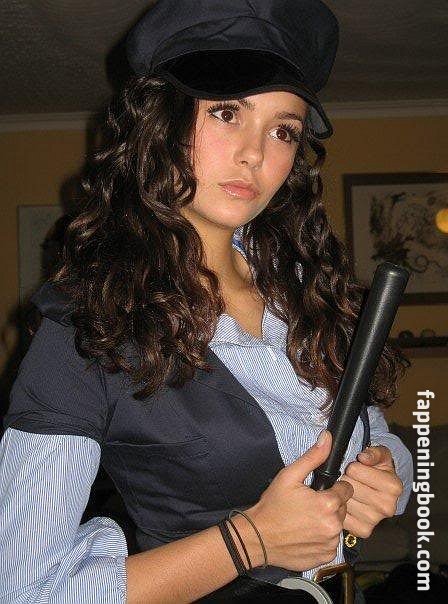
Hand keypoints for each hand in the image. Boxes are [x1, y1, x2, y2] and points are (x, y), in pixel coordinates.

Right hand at [247, 430, 353, 571]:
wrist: (258, 538)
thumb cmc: (273, 506)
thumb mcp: (289, 476)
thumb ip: (313, 457)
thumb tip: (327, 438)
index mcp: (328, 504)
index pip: (346, 490)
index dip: (333, 488)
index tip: (318, 491)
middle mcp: (333, 526)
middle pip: (343, 509)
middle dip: (330, 505)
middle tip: (309, 505)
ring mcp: (330, 544)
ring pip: (337, 526)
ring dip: (327, 522)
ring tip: (306, 520)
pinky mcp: (325, 557)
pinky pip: (331, 543)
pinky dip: (322, 539)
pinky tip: (306, 534)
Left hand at [340, 445, 403, 537]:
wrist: (382, 490)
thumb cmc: (378, 470)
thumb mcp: (380, 454)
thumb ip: (373, 452)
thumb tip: (363, 457)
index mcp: (393, 486)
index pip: (355, 470)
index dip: (352, 466)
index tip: (356, 468)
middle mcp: (387, 506)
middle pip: (348, 486)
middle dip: (345, 479)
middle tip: (351, 480)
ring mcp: (375, 520)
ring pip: (344, 501)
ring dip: (342, 495)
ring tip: (350, 491)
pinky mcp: (363, 530)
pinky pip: (343, 517)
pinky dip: (341, 509)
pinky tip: (347, 503)